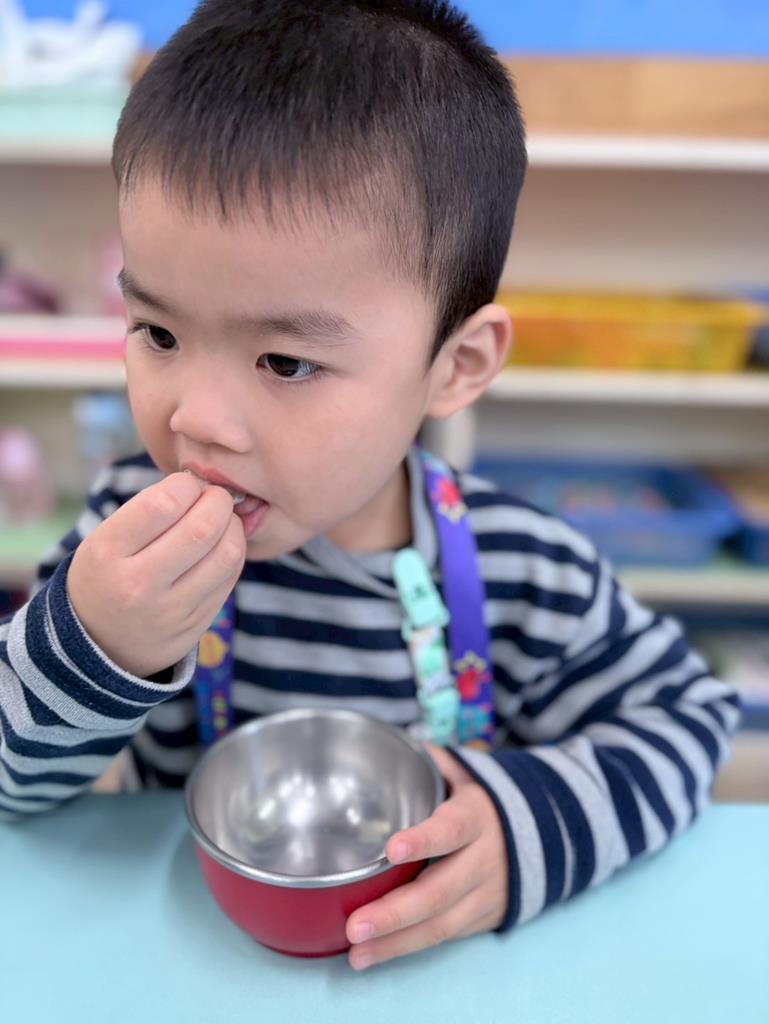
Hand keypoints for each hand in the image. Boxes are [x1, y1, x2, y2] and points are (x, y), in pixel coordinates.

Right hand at [67, 472, 245, 677]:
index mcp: (107, 553)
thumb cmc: (108, 573)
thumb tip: (203, 485)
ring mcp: (170, 611)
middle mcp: (138, 585)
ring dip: (234, 526)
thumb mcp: (105, 538)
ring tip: (222, 519)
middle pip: (202, 528)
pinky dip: (233, 551)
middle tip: (214, 496)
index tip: (188, 484)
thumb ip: (148, 510)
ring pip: (227, 554)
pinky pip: (230, 577)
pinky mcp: (195, 624)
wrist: (99, 644)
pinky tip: (222, 544)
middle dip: (218, 500)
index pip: (164, 503)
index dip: (187, 484)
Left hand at [345, 744, 507, 969]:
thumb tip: (383, 739)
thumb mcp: (465, 773)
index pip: (449, 829)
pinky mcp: (483, 919)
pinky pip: (444, 937)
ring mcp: (486, 894)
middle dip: (396, 912)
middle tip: (355, 926)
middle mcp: (484, 859)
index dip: (423, 840)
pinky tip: (372, 955)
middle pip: (440, 891)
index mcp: (475, 816)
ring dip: (396, 943)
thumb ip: (429, 760)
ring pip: (441, 925)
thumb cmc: (482, 801)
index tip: (391, 850)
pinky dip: (407, 949)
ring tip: (356, 953)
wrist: (549, 834)